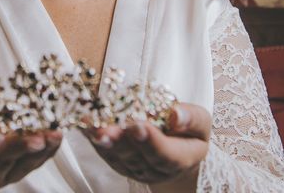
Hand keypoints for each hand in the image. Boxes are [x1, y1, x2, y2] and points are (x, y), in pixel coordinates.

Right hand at [0, 109, 62, 191]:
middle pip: (6, 162)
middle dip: (21, 148)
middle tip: (36, 138)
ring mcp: (7, 174)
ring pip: (26, 163)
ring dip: (42, 149)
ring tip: (55, 134)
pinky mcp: (21, 169)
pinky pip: (38, 161)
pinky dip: (50, 149)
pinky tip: (59, 135)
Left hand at [85, 103, 210, 185]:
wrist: (178, 149)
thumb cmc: (190, 131)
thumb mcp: (200, 121)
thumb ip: (191, 118)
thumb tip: (175, 114)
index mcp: (180, 159)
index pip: (165, 155)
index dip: (151, 142)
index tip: (138, 125)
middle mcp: (155, 169)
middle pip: (135, 157)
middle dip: (119, 142)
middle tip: (106, 130)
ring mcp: (135, 168)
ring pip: (117, 156)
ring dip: (102, 141)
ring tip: (90, 127)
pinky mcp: (119, 162)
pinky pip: (104, 151)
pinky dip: (92, 137)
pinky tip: (83, 123)